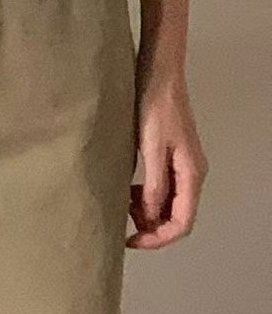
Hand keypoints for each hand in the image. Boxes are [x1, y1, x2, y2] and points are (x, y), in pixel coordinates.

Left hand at [127, 74, 207, 249]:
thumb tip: (150, 217)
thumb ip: (153, 184)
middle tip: (122, 223)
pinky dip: (146, 194)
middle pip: (177, 215)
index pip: (182, 222)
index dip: (157, 238)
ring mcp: (182, 163)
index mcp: (191, 173)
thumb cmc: (155, 105)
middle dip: (151, 226)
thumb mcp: (151, 147)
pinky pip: (162, 186)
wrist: (159, 73)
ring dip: (148, 210)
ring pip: (169, 202)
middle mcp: (191, 172)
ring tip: (122, 204)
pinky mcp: (171, 154)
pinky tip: (128, 188)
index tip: (131, 240)